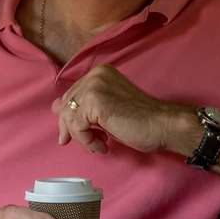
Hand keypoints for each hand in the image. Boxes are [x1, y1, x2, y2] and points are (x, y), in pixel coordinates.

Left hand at [51, 64, 190, 153]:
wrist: (163, 125)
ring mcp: (94, 87)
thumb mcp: (106, 109)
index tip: (73, 131)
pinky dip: (87, 140)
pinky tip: (103, 145)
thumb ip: (84, 105)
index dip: (68, 114)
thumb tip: (56, 108)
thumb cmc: (140, 120)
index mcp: (99, 73)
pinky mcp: (96, 102)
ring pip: (69, 116)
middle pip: (67, 104)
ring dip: (81, 136)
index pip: (71, 94)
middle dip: (68, 126)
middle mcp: (95, 75)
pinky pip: (77, 126)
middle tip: (68, 140)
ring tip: (97, 144)